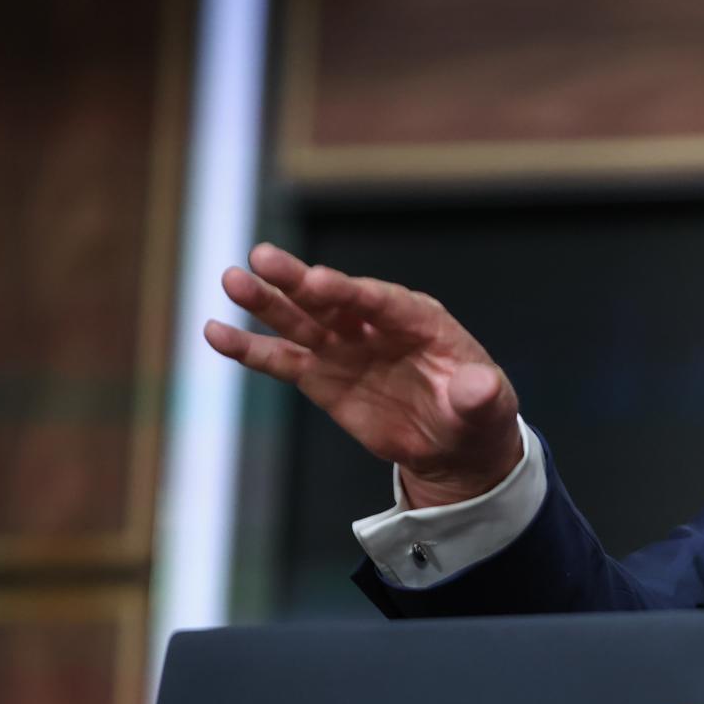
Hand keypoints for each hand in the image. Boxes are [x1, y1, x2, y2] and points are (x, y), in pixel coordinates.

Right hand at [204, 243, 522, 506]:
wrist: (454, 445)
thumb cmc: (476, 413)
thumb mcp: (488, 406)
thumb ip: (479, 394)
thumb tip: (481, 387)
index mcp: (418, 320)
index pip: (379, 300)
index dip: (348, 290)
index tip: (317, 282)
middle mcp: (373, 324)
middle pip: (331, 297)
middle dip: (298, 279)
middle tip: (263, 258)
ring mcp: (344, 347)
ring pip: (300, 320)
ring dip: (266, 303)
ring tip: (232, 280)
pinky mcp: (321, 376)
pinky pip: (281, 360)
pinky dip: (250, 349)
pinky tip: (215, 332)